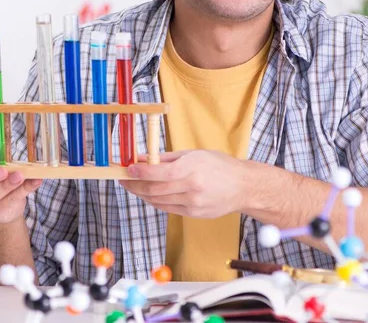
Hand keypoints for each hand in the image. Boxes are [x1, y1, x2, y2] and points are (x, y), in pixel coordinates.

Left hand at [119, 150, 250, 217]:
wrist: (243, 186)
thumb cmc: (220, 165)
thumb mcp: (194, 154)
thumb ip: (167, 157)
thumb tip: (143, 158)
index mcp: (192, 168)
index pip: (158, 173)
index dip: (139, 172)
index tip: (126, 170)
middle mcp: (192, 187)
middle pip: (154, 189)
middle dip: (135, 185)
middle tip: (124, 179)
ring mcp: (193, 203)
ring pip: (158, 200)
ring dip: (142, 194)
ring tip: (134, 186)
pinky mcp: (193, 214)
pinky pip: (168, 208)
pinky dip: (155, 201)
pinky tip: (150, 194)